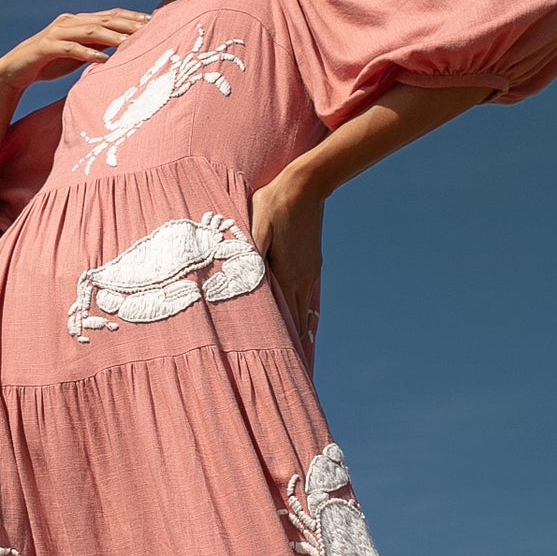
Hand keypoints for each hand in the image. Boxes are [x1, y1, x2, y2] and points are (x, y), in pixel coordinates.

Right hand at [0, 8, 150, 99]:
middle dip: (127, 23)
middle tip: (149, 28)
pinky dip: (88, 53)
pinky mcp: (46, 47)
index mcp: (78, 21)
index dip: (131, 17)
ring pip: (88, 31)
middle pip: (103, 19)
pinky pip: (70, 48)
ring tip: (129, 42)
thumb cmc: (50, 63)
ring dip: (111, 36)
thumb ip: (97, 47)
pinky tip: (103, 60)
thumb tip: (123, 46)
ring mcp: (57, 33)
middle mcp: (69, 22)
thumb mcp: (79, 54)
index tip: (154, 21)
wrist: (16, 70)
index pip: (110, 15)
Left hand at [250, 170, 323, 354]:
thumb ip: (250, 252)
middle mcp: (302, 278)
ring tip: (301, 355)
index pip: (285, 318)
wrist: (306, 184)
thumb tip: (243, 275)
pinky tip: (304, 321)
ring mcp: (310, 271)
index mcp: (287, 274)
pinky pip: (308, 295)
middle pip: (299, 321)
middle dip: (295, 345)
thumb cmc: (273, 203)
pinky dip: (306, 312)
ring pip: (306, 309)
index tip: (283, 364)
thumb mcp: (254, 226)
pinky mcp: (313, 262)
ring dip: (302, 330)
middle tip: (293, 371)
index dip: (283, 342)